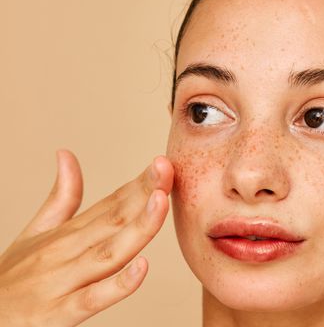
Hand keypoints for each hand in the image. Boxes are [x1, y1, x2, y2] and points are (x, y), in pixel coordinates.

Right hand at [0, 149, 173, 326]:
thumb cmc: (13, 277)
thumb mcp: (36, 232)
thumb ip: (61, 196)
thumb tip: (66, 154)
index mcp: (69, 232)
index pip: (111, 202)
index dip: (139, 183)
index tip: (163, 163)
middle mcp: (67, 251)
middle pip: (113, 219)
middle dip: (145, 193)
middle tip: (166, 168)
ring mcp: (64, 282)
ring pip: (109, 253)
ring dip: (138, 227)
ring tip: (161, 201)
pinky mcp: (58, 314)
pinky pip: (92, 298)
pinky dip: (118, 285)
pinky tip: (141, 267)